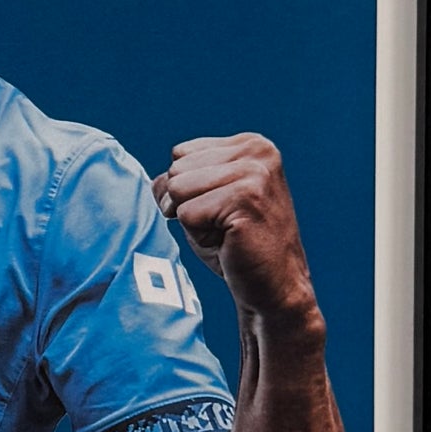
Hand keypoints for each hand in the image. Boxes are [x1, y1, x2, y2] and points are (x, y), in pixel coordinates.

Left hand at [152, 133, 319, 328]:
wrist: (273, 287)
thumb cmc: (235, 245)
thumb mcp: (204, 199)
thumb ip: (180, 178)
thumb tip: (157, 182)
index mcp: (250, 143)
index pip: (180, 154)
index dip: (186, 189)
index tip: (220, 209)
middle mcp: (256, 150)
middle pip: (176, 170)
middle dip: (188, 204)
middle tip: (224, 225)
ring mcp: (254, 172)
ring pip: (178, 190)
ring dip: (193, 221)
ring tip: (226, 232)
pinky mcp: (246, 198)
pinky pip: (186, 214)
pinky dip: (199, 236)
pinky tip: (229, 243)